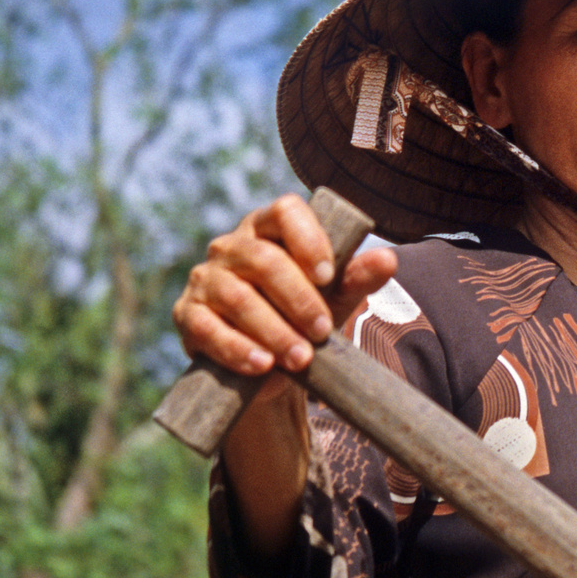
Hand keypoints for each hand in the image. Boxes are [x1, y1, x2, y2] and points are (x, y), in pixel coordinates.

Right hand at [172, 193, 397, 385]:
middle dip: (297, 299)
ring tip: (301, 358)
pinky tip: (263, 365)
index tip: (328, 275)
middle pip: (262, 260)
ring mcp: (205, 279)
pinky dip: (238, 349)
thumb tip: (388, 259)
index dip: (307, 239)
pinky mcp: (187, 315)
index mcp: (269, 229)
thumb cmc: (305, 315)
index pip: (285, 211)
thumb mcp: (336, 296)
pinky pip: (207, 329)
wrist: (270, 366)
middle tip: (323, 330)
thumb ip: (358, 277)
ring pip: (236, 298)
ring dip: (273, 331)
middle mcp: (232, 247)